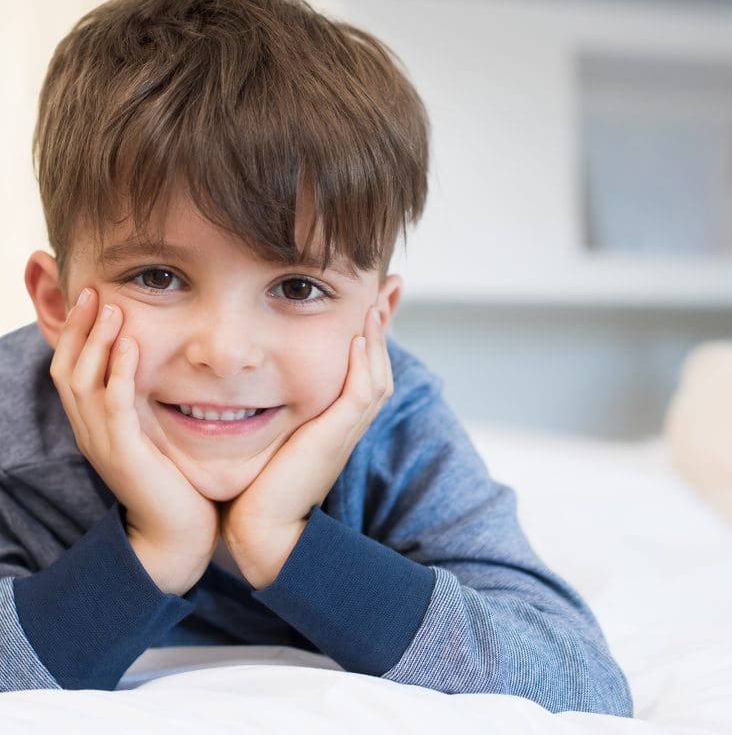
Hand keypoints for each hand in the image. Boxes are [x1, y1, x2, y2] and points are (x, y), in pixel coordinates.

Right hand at [50, 288, 218, 594]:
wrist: (176, 536)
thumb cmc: (171, 484)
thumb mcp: (151, 437)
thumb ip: (144, 407)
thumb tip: (156, 371)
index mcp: (94, 426)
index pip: (71, 371)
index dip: (78, 335)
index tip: (94, 299)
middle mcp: (89, 432)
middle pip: (67, 369)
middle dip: (79, 329)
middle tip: (94, 291)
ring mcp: (103, 443)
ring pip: (84, 383)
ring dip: (98, 342)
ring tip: (112, 308)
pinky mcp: (125, 454)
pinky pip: (115, 407)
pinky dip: (119, 373)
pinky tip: (131, 347)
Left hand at [220, 306, 392, 587]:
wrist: (263, 527)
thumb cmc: (261, 484)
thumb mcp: (275, 436)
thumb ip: (277, 408)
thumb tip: (258, 381)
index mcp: (338, 420)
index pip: (364, 368)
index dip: (373, 334)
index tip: (375, 300)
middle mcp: (349, 423)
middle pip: (378, 365)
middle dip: (385, 325)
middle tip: (391, 287)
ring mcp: (346, 430)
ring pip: (375, 375)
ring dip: (378, 337)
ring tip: (376, 302)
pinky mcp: (335, 437)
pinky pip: (359, 394)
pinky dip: (363, 365)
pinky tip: (358, 337)